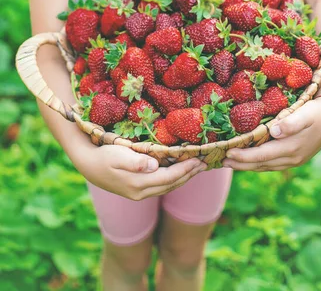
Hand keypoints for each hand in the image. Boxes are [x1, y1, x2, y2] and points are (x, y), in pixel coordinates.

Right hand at [76, 144, 206, 199]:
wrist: (87, 164)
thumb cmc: (104, 155)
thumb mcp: (118, 155)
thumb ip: (136, 161)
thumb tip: (153, 165)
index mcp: (139, 183)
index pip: (169, 177)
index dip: (185, 169)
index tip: (199, 159)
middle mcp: (141, 192)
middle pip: (172, 184)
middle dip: (189, 174)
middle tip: (205, 163)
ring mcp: (138, 193)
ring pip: (167, 187)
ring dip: (183, 178)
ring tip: (197, 168)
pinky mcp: (136, 190)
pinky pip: (161, 186)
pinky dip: (173, 179)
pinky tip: (179, 171)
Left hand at [222, 96, 320, 171]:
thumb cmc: (316, 111)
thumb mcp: (305, 114)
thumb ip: (290, 123)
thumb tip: (275, 132)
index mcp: (291, 148)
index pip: (262, 156)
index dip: (244, 156)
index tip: (227, 153)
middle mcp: (291, 158)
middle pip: (261, 164)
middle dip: (241, 164)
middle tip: (221, 161)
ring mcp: (293, 160)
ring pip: (266, 166)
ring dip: (248, 166)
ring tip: (230, 163)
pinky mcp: (295, 158)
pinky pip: (272, 164)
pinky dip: (258, 163)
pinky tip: (249, 160)